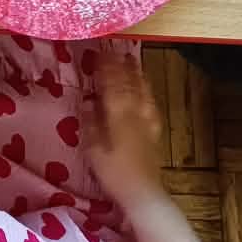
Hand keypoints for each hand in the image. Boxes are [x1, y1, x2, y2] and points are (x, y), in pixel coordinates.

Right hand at [85, 56, 164, 207]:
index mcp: (117, 114)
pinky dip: (147, 92)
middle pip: (128, 84)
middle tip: (115, 49)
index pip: (111, 84)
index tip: (99, 52)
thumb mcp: (93, 147)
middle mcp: (134, 112)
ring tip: (132, 60)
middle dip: (121, 66)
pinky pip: (151, 105)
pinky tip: (145, 89)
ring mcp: (146, 121)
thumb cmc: (113, 170)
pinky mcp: (153, 131)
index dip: (105, 67)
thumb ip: (91, 122)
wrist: (142, 192)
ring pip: (142, 92)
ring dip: (136, 74)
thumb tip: (88, 101)